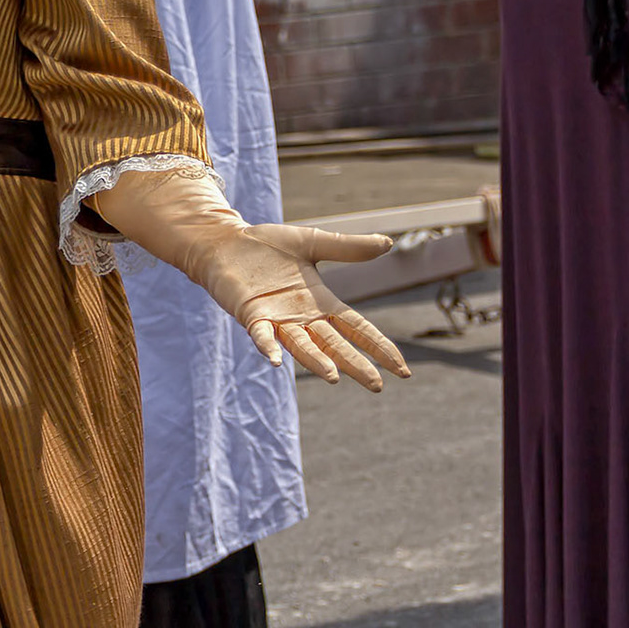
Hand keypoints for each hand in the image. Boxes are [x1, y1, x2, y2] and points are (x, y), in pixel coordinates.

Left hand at [206, 225, 410, 389]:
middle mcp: (302, 317)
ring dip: (317, 362)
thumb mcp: (313, 243)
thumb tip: (389, 243)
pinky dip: (269, 348)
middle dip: (355, 364)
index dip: (378, 347)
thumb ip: (348, 247)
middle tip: (377, 386)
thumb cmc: (266, 245)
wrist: (226, 241)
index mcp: (320, 302)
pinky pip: (262, 336)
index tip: (401, 369)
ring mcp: (277, 319)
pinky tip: (276, 361)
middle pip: (335, 344)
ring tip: (335, 378)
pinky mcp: (251, 315)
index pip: (357, 328)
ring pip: (302, 346)